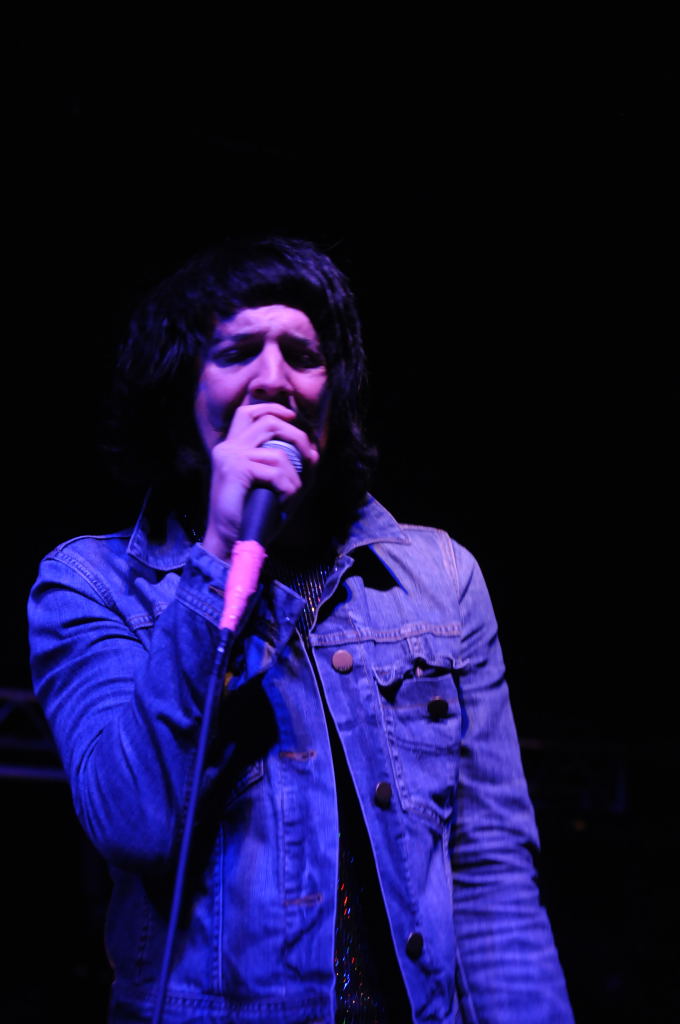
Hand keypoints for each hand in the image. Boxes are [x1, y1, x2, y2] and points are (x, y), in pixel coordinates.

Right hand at [201, 402, 319, 559]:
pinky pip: (276, 470)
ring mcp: (229, 456)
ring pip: (277, 450)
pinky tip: (284, 501)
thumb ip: (289, 466)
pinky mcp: (235, 469)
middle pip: (267, 421)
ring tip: (292, 493)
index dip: (273, 408)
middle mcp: (227, 447)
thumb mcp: (272, 486)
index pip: (248, 412)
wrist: (229, 541)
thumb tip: (314, 450)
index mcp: (230, 447)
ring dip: (294, 473)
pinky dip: (288, 487)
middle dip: (297, 436)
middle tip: (310, 456)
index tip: (293, 418)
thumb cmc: (251, 515)